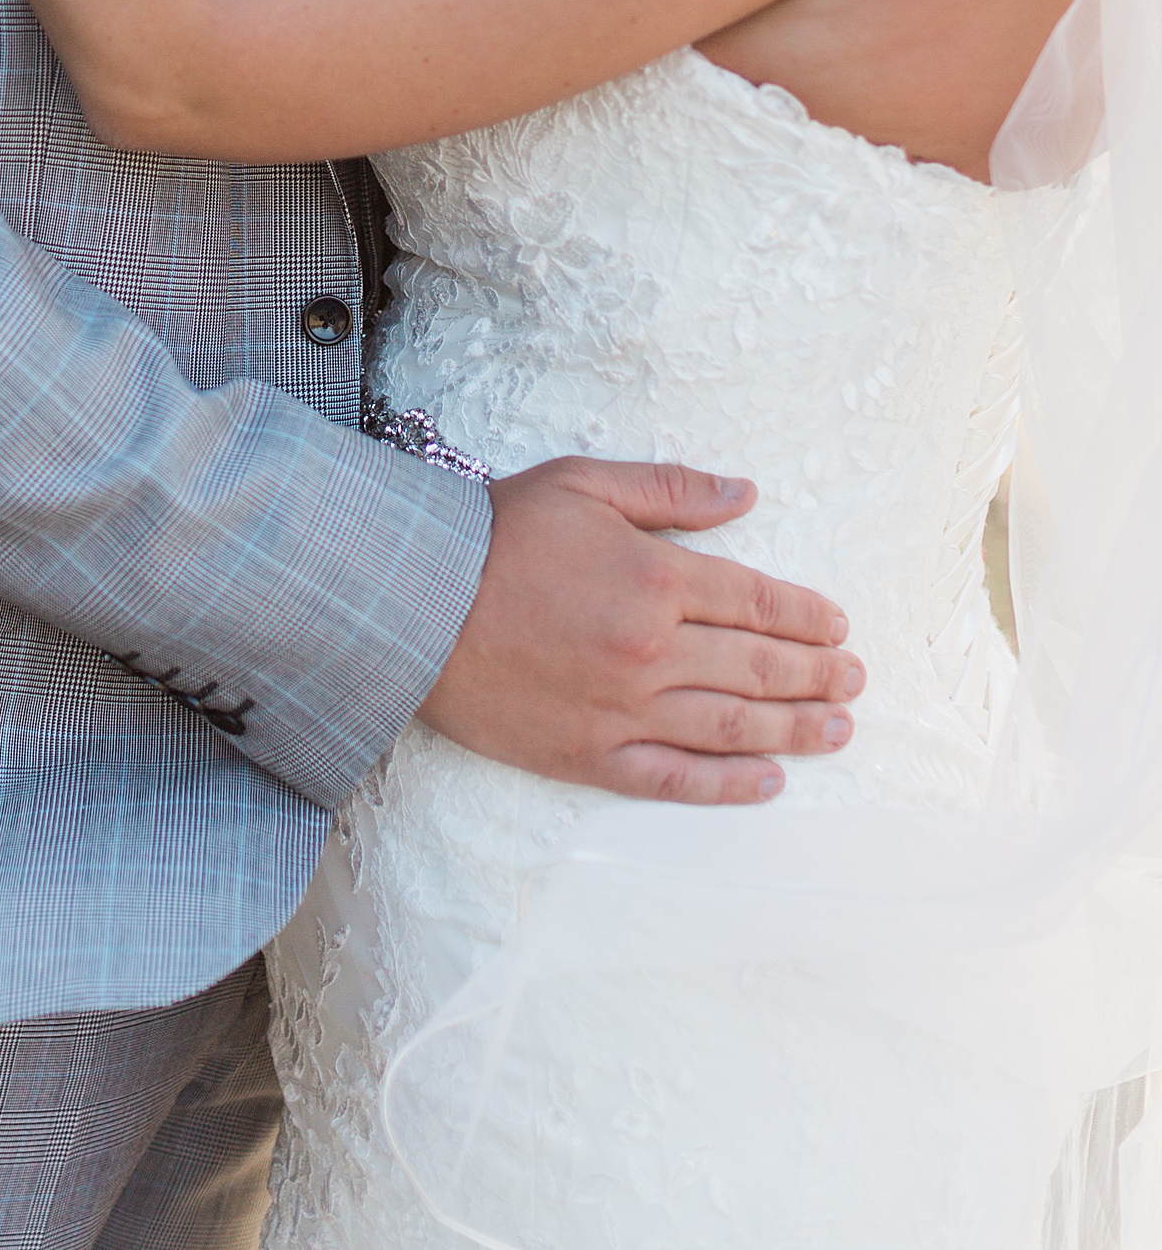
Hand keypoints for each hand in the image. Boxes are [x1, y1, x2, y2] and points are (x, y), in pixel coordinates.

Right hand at [420, 457, 862, 804]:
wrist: (412, 600)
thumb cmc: (495, 532)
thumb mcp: (584, 483)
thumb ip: (670, 489)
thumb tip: (746, 493)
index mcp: (656, 578)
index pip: (755, 600)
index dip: (805, 615)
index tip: (838, 626)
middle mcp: (652, 650)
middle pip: (756, 667)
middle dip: (816, 674)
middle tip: (856, 680)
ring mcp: (624, 710)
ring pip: (731, 727)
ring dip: (795, 730)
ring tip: (839, 731)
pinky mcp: (589, 756)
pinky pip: (674, 779)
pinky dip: (727, 785)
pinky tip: (767, 783)